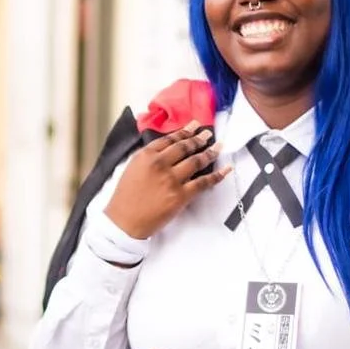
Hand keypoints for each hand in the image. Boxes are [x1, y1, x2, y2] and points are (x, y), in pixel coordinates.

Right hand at [104, 124, 230, 239]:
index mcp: (146, 156)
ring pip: (196, 161)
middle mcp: (160, 164)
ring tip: (218, 147)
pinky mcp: (181, 196)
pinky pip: (204, 183)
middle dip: (199, 139)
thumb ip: (148, 158)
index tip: (194, 125)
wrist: (124, 222)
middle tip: (208, 135)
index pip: (170, 139)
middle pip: (185, 147)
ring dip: (210, 152)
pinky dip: (217, 176)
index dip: (185, 131)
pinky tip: (225, 170)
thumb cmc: (124, 198)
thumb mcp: (131, 169)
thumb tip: (166, 151)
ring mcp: (172, 180)